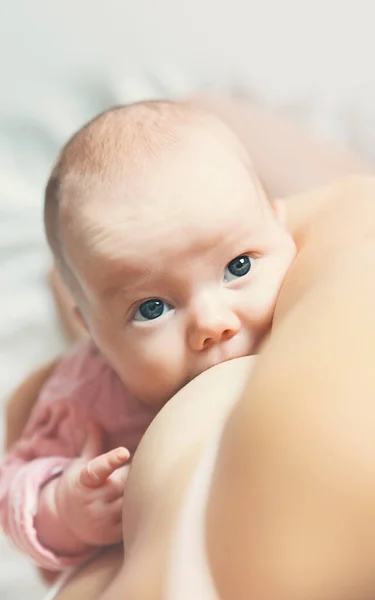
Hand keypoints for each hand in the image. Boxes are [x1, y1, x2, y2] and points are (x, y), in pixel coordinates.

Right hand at [54, 423, 129, 549]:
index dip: (110, 460)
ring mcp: (103, 520)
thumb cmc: (80, 486)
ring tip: (137, 484)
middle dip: (132, 472)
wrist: (66, 523)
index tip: (124, 452)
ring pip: (132, 499)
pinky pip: (135, 516)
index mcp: (84, 481)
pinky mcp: (114, 534)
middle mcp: (92, 502)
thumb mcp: (81, 466)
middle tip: (136, 467)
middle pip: (124, 481)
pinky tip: (139, 501)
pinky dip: (141, 506)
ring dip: (138, 489)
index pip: (97, 469)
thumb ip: (92, 445)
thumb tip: (94, 422)